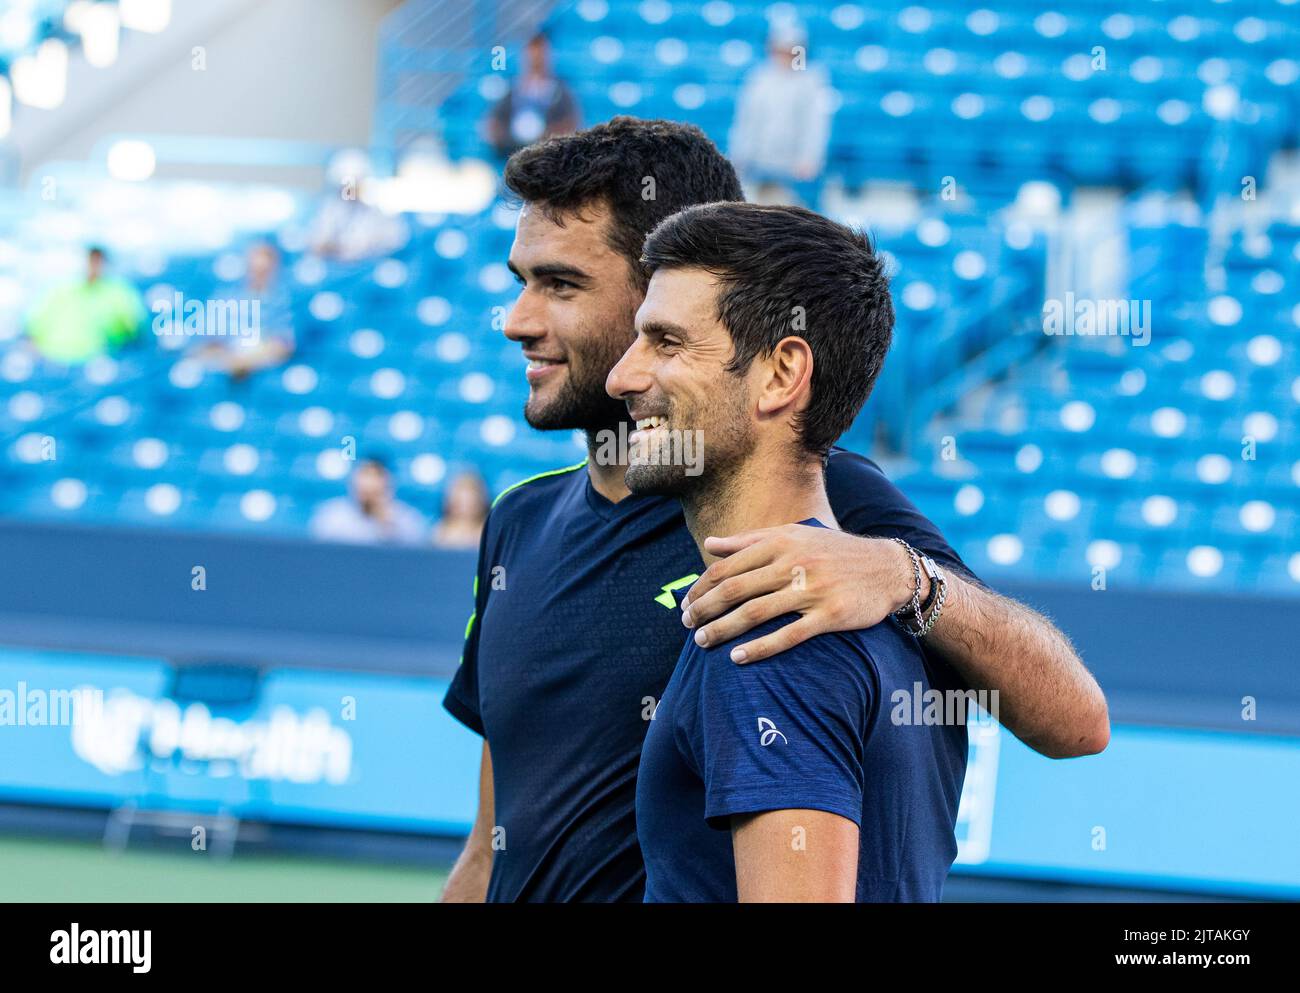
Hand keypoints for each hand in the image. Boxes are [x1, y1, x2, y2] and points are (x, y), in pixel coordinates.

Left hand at [680, 525, 922, 662]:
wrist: (888, 568)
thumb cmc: (833, 552)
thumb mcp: (794, 535)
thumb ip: (749, 540)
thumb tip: (709, 544)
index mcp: (780, 541)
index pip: (727, 566)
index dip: (701, 587)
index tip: (685, 604)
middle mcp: (793, 562)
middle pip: (735, 589)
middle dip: (704, 609)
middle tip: (687, 625)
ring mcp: (811, 589)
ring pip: (755, 612)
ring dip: (723, 629)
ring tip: (702, 643)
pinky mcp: (829, 615)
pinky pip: (788, 635)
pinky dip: (759, 648)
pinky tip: (738, 657)